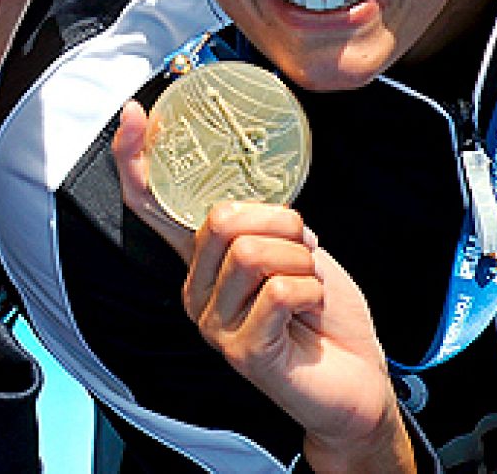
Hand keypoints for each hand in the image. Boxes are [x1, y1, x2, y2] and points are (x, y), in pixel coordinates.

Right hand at [112, 101, 412, 471]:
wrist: (359, 382)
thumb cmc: (325, 315)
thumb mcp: (291, 252)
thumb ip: (260, 224)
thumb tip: (249, 189)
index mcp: (201, 261)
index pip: (153, 204)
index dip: (138, 158)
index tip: (137, 113)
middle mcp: (196, 290)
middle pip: (221, 220)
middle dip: (282, 224)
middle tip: (304, 252)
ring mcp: (213, 322)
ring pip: (254, 253)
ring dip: (302, 264)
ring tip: (310, 289)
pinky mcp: (240, 349)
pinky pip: (280, 291)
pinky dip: (313, 293)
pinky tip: (312, 315)